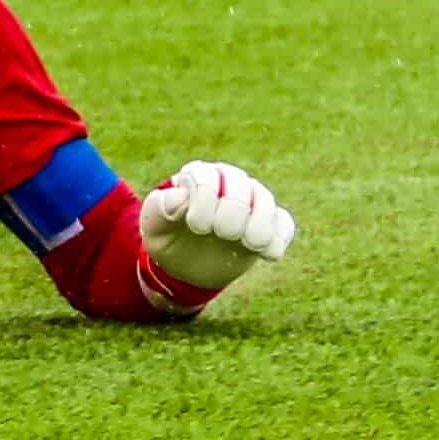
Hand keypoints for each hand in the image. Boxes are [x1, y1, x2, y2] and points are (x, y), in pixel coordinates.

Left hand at [138, 161, 295, 296]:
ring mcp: (251, 203)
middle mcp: (228, 182)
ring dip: (259, 227)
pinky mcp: (269, 225)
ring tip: (248, 244)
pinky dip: (278, 239)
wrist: (185, 264)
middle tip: (222, 234)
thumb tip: (180, 198)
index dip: (205, 204)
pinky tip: (265, 254)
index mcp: (198, 175)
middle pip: (242, 188)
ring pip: (266, 202)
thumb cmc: (168, 237)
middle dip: (232, 216)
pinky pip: (284, 224)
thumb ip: (160, 208)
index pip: (208, 179)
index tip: (196, 227)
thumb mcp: (153, 225)